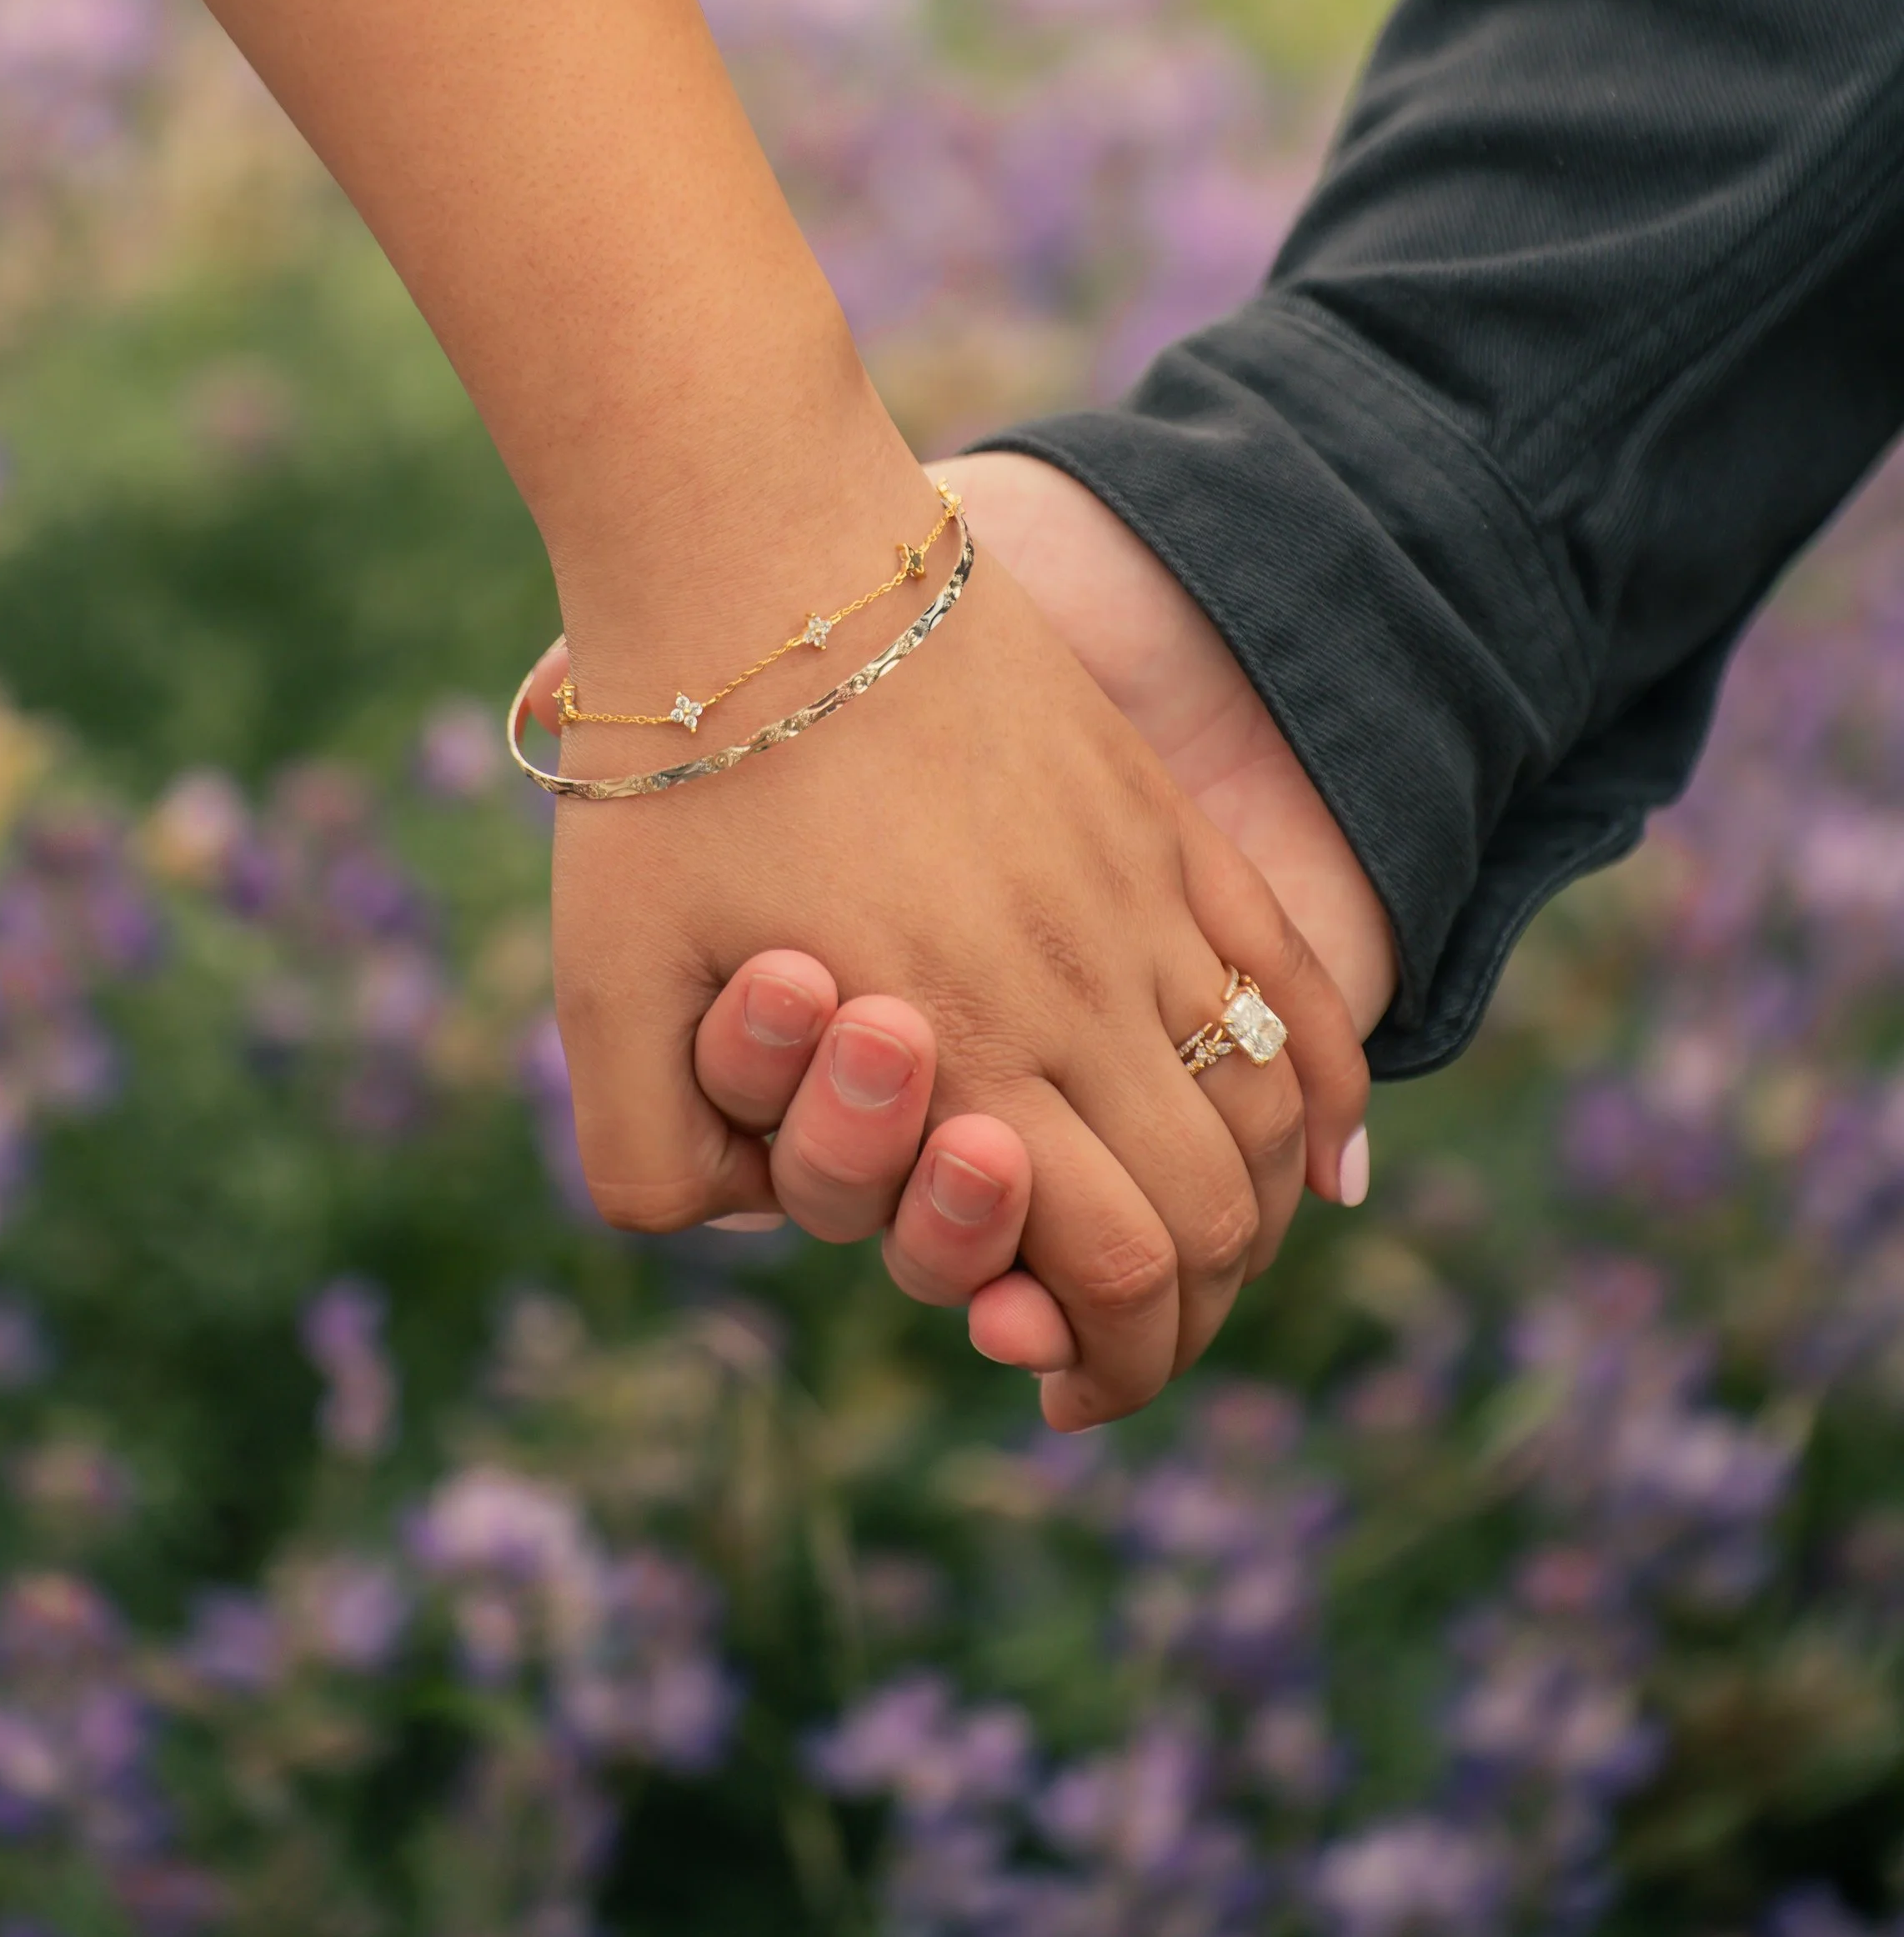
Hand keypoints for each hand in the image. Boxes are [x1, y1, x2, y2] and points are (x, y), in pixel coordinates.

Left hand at [533, 451, 1369, 1429]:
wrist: (757, 553)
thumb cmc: (668, 782)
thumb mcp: (608, 999)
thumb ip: (659, 1166)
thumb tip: (760, 1233)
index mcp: (959, 1051)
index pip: (1108, 1269)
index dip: (1103, 1359)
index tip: (1056, 1383)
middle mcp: (1080, 987)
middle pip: (1210, 1215)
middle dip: (1175, 1316)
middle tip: (1110, 1345)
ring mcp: (1140, 894)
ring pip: (1265, 1108)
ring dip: (1247, 1214)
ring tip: (1194, 1254)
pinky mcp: (1159, 817)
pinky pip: (1296, 979)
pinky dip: (1328, 1087)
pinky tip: (1328, 1157)